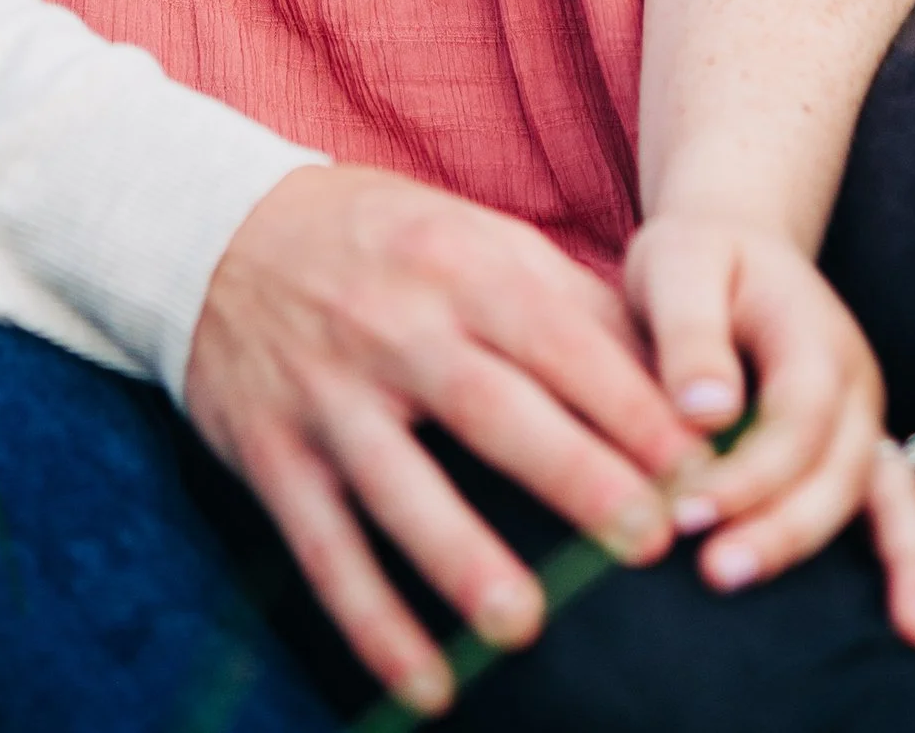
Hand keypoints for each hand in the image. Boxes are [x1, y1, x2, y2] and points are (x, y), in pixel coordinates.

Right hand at [184, 164, 697, 714]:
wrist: (213, 228)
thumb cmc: (381, 241)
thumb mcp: (472, 234)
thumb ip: (570, 300)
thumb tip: (678, 375)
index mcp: (460, 264)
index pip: (559, 339)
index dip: (630, 405)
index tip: (700, 469)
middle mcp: (394, 327)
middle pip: (492, 408)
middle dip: (573, 474)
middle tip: (649, 541)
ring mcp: (329, 396)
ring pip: (399, 486)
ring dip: (461, 557)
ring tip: (524, 625)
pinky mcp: (273, 456)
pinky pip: (324, 550)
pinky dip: (371, 623)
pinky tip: (427, 688)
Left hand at [625, 214, 914, 650]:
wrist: (733, 246)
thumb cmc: (697, 260)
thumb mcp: (676, 264)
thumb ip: (690, 334)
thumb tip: (707, 413)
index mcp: (814, 336)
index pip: (794, 418)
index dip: (747, 472)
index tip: (687, 513)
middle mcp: (857, 386)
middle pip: (841, 471)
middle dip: (788, 532)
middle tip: (721, 575)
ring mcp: (867, 423)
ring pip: (895, 500)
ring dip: (901, 566)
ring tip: (914, 635)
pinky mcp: (859, 455)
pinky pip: (901, 514)